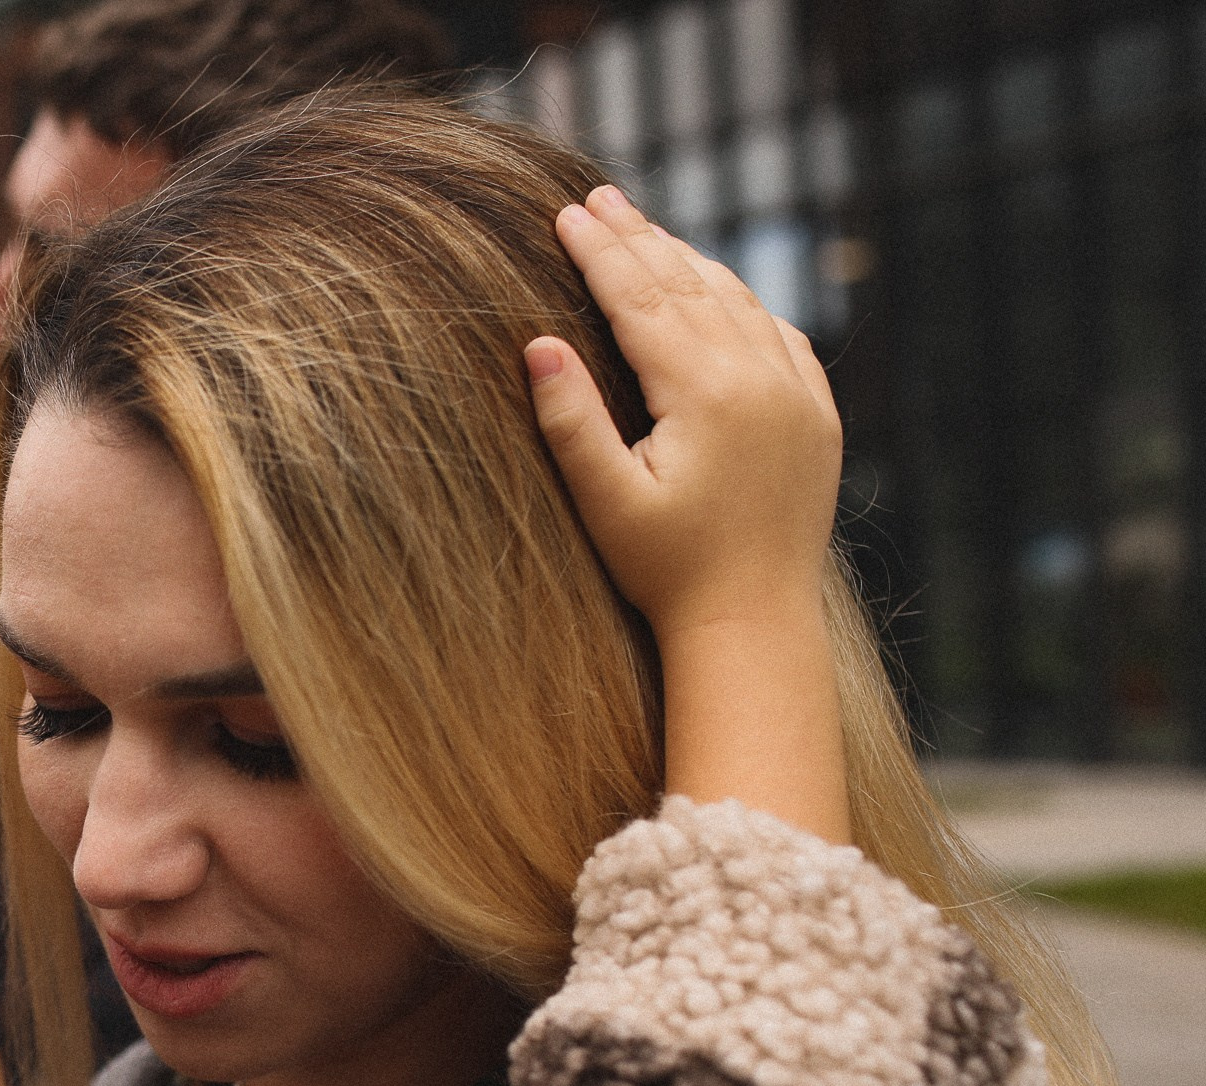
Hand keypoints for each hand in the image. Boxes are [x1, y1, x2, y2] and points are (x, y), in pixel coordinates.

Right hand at [527, 186, 851, 844]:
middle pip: (688, 286)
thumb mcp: (605, 502)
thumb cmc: (665, 571)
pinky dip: (739, 300)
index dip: (600, 253)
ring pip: (736, 301)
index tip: (565, 213)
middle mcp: (760, 378)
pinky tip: (715, 288)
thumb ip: (570, 422)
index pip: (641, 300)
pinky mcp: (816, 414)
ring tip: (645, 230)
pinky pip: (777, 332)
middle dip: (639, 239)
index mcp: (705, 392)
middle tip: (599, 196)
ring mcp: (796, 393)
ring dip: (686, 261)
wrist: (754, 621)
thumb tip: (537, 343)